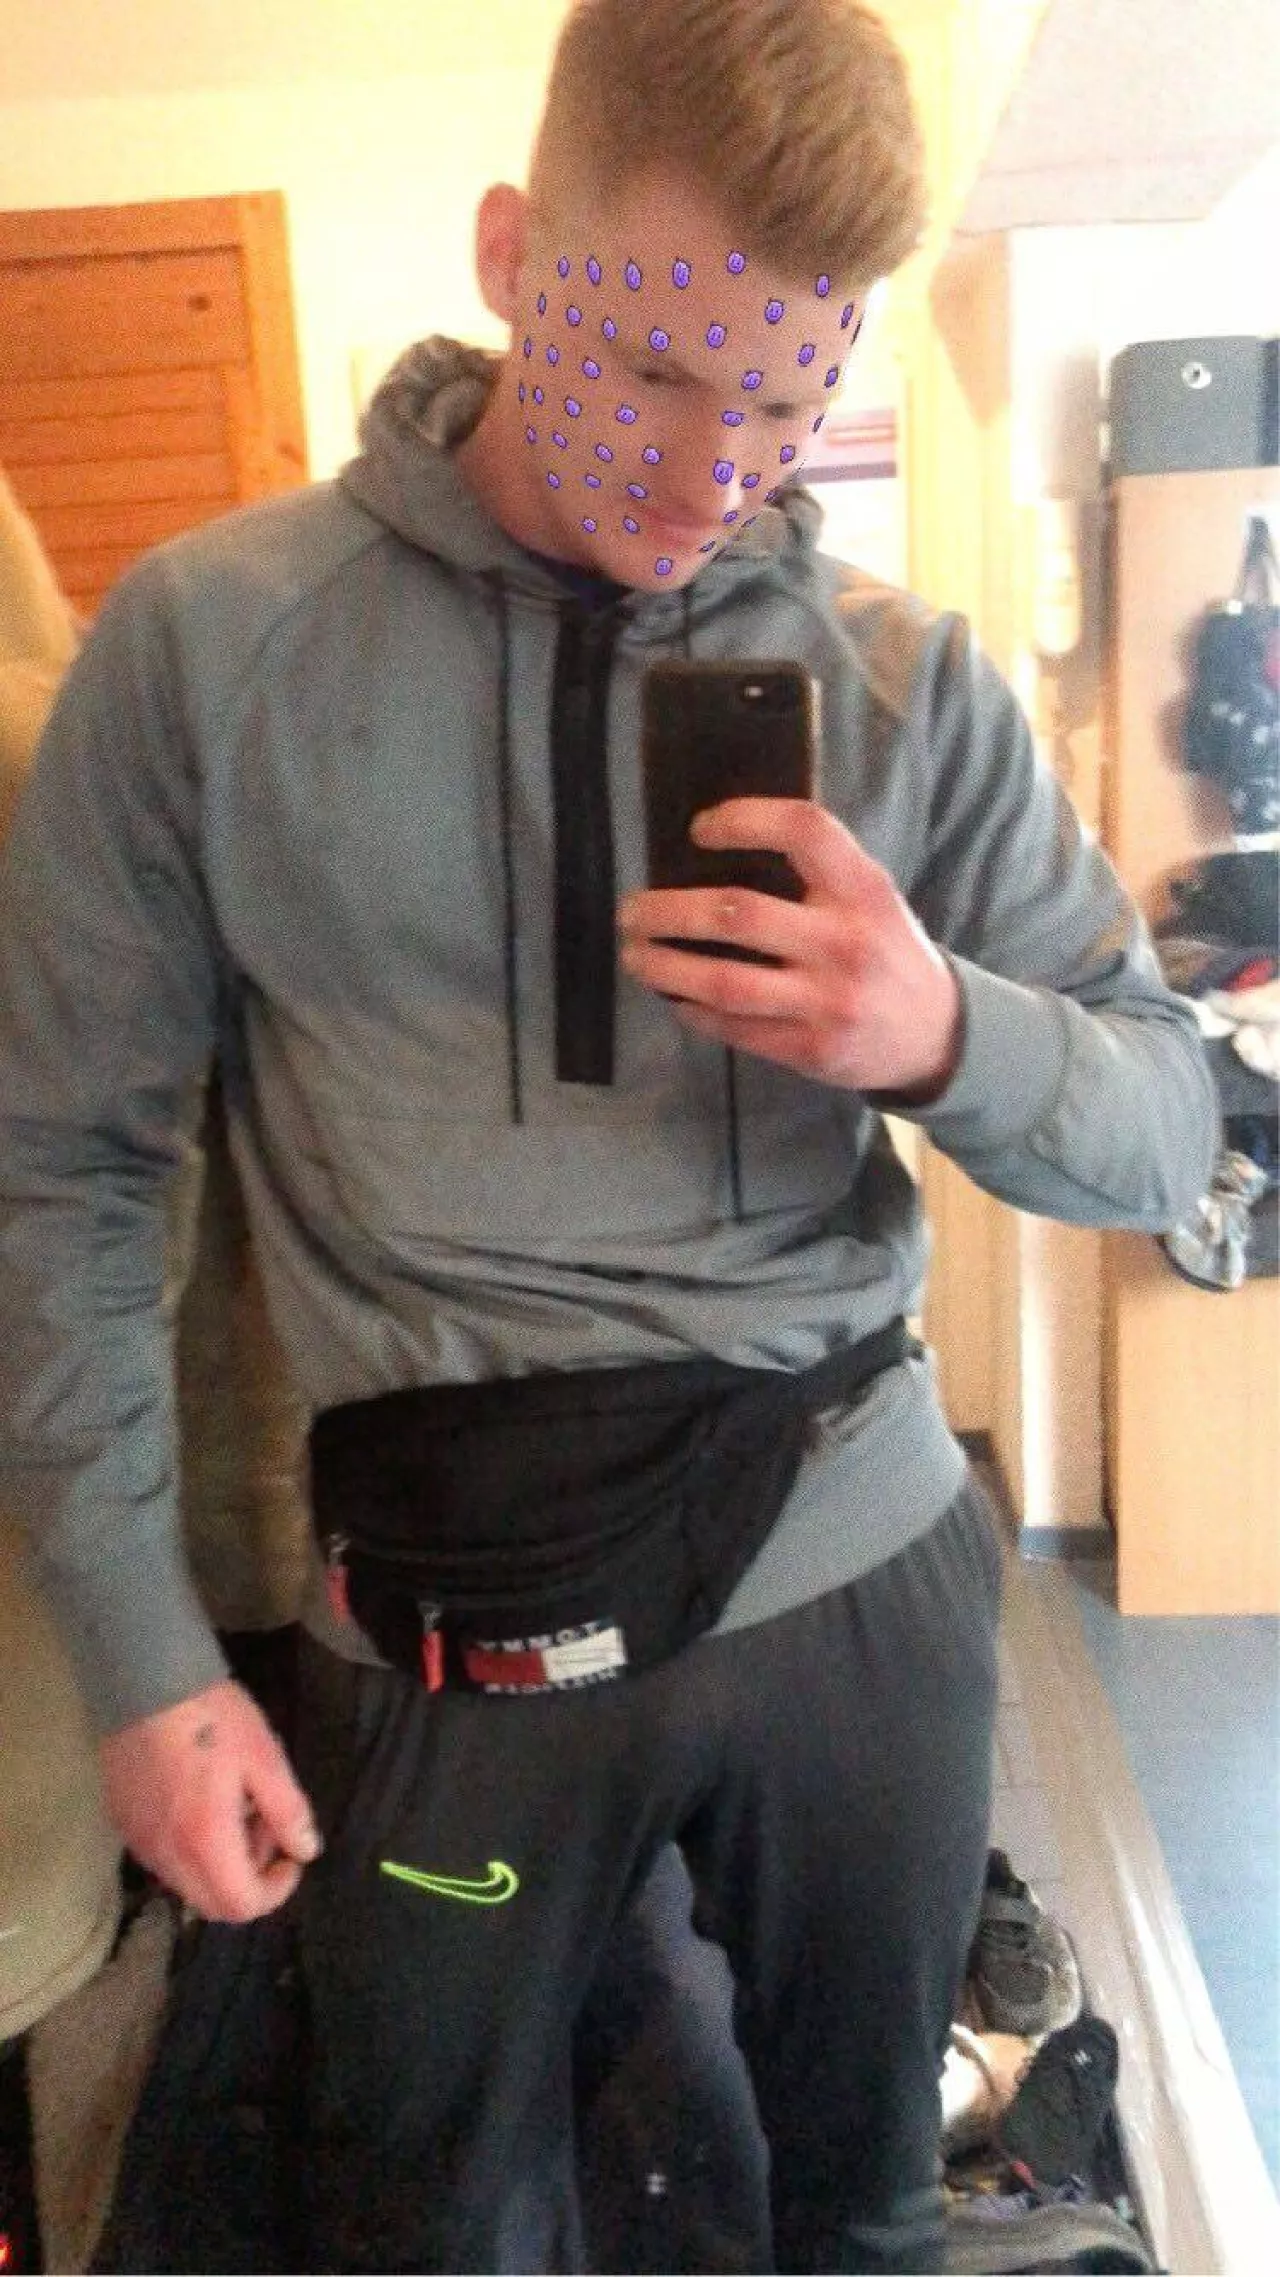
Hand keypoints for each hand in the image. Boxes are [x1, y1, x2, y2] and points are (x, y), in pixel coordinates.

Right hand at [100, 1678, 321, 1922]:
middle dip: (248, 1880)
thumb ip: (288, 1811)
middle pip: (211, 1904)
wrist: (143, 1680)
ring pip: (186, 1883)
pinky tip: (202, 1800)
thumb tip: (306, 1851)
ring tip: (236, 1807)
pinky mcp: (121, 1822)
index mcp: (204, 1842)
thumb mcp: (265, 1758)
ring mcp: (138, 1841)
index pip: (240, 1906)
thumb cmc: (212, 1717)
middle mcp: (165, 1855)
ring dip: (219, 1864)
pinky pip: (162, 1858)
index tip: (290, 1858)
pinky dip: (190, 1848)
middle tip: (264, 1828)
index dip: (275, 1892)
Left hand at [618, 799, 962, 1097]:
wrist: (935, 1035)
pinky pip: (735, 1029)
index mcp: (863, 890)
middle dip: (669, 911)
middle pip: (739, 913)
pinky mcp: (810, 1050)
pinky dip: (694, 1012)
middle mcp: (845, 942)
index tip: (699, 829)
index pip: (804, 831)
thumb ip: (816, 874)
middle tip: (632, 910)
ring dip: (665, 967)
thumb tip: (714, 851)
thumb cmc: (885, 950)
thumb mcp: (871, 898)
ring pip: (724, 981)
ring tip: (634, 955)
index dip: (745, 819)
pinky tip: (674, 999)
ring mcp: (827, 1001)